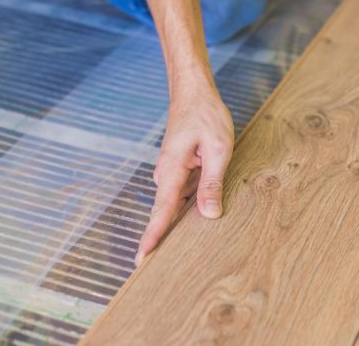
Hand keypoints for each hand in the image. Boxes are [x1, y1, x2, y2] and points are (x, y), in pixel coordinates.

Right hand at [135, 76, 233, 265]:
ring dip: (177, 220)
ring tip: (176, 244)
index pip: (161, 211)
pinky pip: (181, 191)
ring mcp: (170, 170)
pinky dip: (186, 203)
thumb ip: (212, 183)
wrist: (193, 91)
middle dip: (162, 236)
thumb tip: (209, 215)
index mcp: (173, 170)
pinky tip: (198, 212)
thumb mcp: (218, 149)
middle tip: (150, 265)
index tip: (140, 259)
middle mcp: (166, 173)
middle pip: (164, 211)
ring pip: (175, 202)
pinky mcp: (178, 167)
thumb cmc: (206, 115)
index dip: (153, 236)